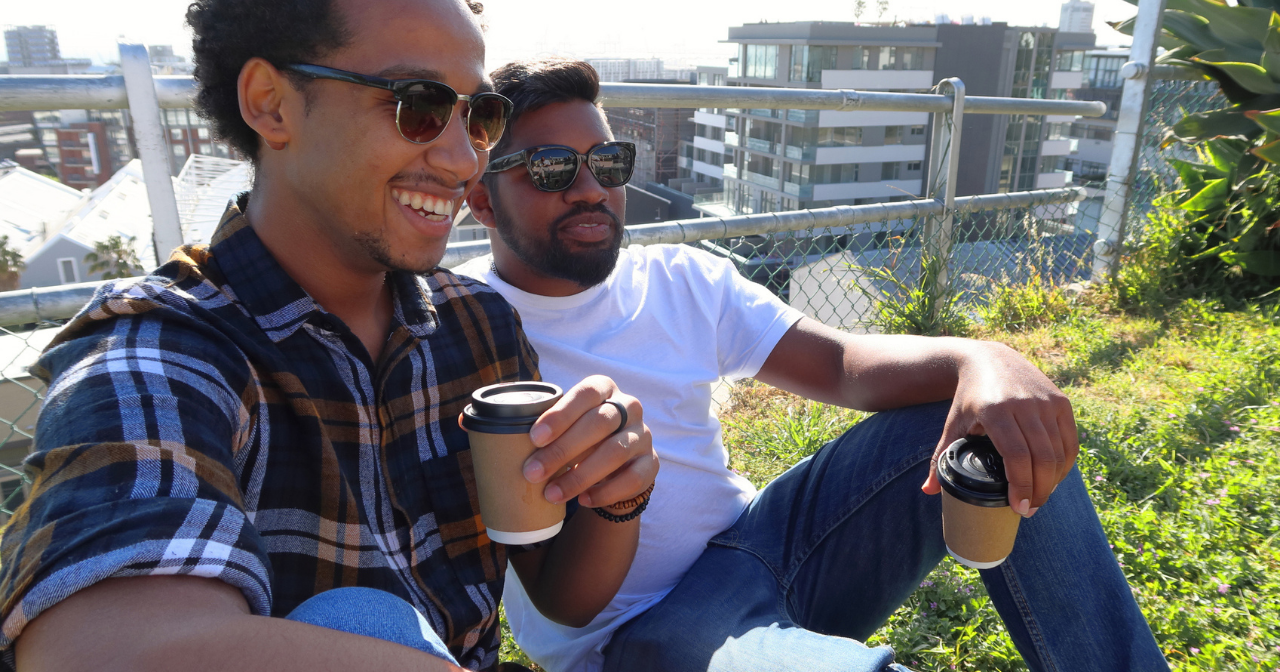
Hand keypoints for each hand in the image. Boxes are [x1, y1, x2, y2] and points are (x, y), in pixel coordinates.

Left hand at [522, 375, 657, 507]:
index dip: (560, 414)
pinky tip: (583, 500)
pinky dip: (605, 492)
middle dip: (562, 449)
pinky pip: (632, 478)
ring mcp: (643, 435)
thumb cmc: (580, 437)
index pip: (586, 393)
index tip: (534, 438)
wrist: (616, 462)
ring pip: (616, 452)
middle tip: (532, 472)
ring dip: (579, 476)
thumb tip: (489, 435)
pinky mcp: (651, 463)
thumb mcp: (566, 424)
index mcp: (604, 389)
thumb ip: (543, 426)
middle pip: (599, 423)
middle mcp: (628, 406)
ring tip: (551, 493)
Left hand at [921, 341, 1078, 516]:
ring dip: (1053, 481)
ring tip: (1039, 498)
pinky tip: (1054, 479)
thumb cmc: (969, 397)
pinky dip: (1065, 464)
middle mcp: (1024, 404)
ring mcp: (1046, 402)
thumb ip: (940, 457)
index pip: (1016, 456)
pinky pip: (1069, 440)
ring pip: (1058, 452)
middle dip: (1039, 490)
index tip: (1018, 508)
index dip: (1020, 485)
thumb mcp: (953, 424)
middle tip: (1029, 510)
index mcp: (995, 410)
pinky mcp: (1061, 401)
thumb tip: (928, 491)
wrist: (989, 358)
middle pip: (1041, 458)